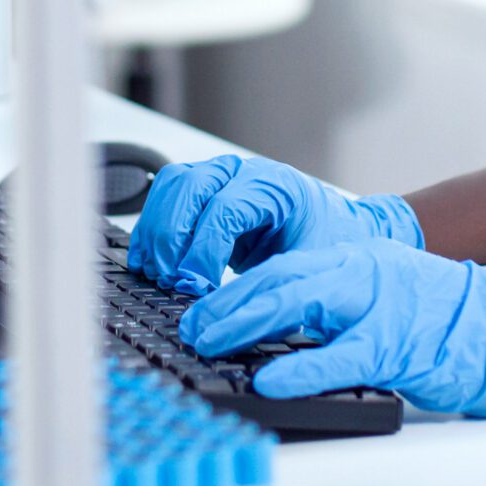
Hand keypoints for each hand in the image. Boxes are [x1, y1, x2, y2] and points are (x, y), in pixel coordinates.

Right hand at [127, 155, 421, 295]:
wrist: (333, 230)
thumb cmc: (323, 247)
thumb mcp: (306, 267)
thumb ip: (266, 284)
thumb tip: (224, 313)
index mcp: (276, 185)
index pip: (224, 209)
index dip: (203, 251)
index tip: (195, 288)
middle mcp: (244, 171)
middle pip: (189, 186)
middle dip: (172, 238)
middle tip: (171, 281)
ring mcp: (220, 175)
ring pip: (171, 186)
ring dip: (157, 231)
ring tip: (158, 274)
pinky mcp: (202, 188)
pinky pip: (165, 196)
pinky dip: (153, 227)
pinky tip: (151, 262)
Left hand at [180, 239, 485, 417]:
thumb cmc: (436, 318)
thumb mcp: (376, 295)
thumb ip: (330, 305)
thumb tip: (267, 323)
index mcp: (354, 262)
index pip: (281, 265)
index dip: (234, 285)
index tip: (197, 308)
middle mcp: (362, 274)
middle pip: (281, 277)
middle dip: (227, 301)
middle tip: (189, 326)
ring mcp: (381, 306)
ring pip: (303, 302)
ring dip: (248, 320)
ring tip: (208, 340)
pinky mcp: (399, 345)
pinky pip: (343, 355)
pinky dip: (302, 366)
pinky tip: (271, 378)